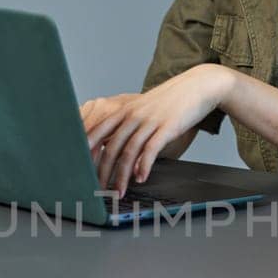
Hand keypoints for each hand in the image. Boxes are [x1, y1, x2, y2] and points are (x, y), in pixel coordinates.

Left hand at [79, 66, 228, 194]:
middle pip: (110, 147)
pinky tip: (141, 178)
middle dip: (102, 172)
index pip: (96, 133)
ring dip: (121, 176)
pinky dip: (144, 166)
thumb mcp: (144, 112)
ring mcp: (149, 120)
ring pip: (128, 151)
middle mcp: (132, 115)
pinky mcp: (167, 126)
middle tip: (97, 190)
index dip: (86, 154)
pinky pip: (151, 149)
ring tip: (118, 192)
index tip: (79, 171)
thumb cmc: (170, 102)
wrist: (197, 85)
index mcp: (123, 111)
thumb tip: (123, 161)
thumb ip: (130, 132)